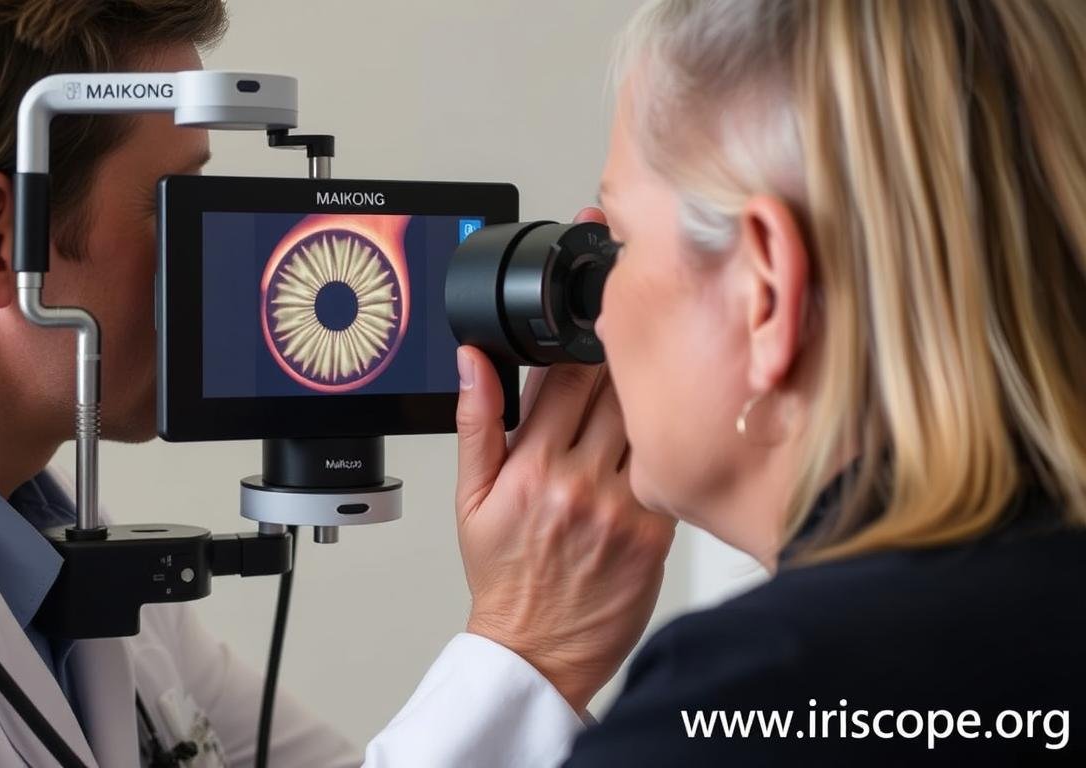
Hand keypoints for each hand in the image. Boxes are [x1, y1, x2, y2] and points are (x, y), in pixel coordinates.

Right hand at [453, 207, 675, 712]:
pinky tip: (678, 425)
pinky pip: (670, 468)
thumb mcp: (470, 498)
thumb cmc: (505, 576)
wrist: (537, 649)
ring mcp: (623, 507)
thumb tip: (472, 360)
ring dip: (656, 390)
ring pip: (649, 422)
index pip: (563, 375)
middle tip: (640, 322)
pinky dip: (674, 442)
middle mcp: (580, 481)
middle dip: (625, 352)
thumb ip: (478, 422)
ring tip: (666, 363)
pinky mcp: (657, 532)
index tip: (596, 311)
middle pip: (614, 389)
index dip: (581, 335)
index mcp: (532, 466)